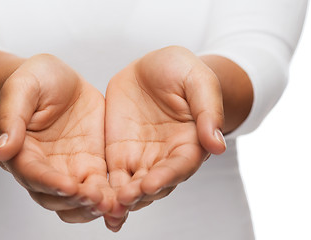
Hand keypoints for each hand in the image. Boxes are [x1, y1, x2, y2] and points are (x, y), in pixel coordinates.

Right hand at [0, 54, 112, 222]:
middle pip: (53, 197)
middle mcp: (44, 167)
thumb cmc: (34, 79)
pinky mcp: (91, 166)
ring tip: (110, 205)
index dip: (50, 183)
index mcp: (21, 151)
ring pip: (76, 202)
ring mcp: (68, 169)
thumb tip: (2, 150)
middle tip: (94, 198)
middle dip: (74, 201)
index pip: (32, 174)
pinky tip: (123, 203)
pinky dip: (110, 199)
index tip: (69, 187)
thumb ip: (11, 117)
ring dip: (91, 207)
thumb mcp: (21, 88)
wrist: (58, 79)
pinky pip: (100, 188)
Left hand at [104, 46, 226, 230]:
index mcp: (190, 143)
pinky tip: (93, 205)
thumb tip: (217, 145)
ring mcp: (141, 158)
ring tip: (107, 209)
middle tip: (124, 200)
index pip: (180, 166)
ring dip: (121, 201)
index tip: (150, 183)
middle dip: (140, 194)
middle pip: (155, 184)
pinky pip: (112, 177)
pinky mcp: (119, 155)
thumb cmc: (180, 71)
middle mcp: (166, 158)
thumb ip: (208, 109)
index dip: (166, 176)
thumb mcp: (197, 80)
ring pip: (132, 187)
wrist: (151, 68)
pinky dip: (104, 193)